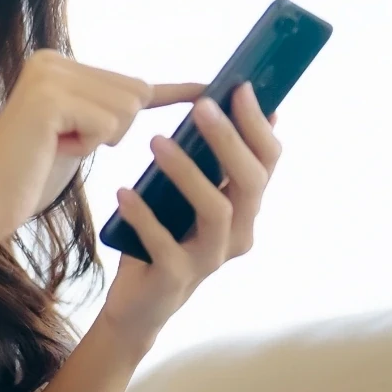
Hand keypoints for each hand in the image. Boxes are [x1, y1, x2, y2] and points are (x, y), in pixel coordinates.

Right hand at [0, 49, 205, 246]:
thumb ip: (109, 107)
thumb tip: (153, 89)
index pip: (130, 81)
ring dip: (102, 137)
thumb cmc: (31, 176)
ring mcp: (48, 76)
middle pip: (134, 92)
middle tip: (66, 144)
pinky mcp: (49, 99)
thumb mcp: (81, 132)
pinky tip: (54, 148)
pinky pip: (109, 124)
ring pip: (127, 107)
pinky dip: (90, 144)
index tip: (209, 86)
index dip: (167, 93)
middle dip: (114, 129)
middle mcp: (50, 60)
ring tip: (58, 146)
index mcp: (57, 62)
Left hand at [99, 80, 282, 348]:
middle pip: (249, 183)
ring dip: (188, 172)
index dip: (258, 125)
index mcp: (245, 209)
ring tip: (156, 141)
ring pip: (216, 211)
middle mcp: (238, 234)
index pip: (267, 163)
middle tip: (202, 107)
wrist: (139, 303)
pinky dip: (145, 216)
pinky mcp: (176, 277)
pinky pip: (165, 244)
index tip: (241, 88)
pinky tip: (124, 192)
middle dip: (229, 141)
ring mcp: (209, 258)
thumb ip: (206, 161)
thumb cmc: (164, 237)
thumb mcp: (187, 195)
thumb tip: (222, 103)